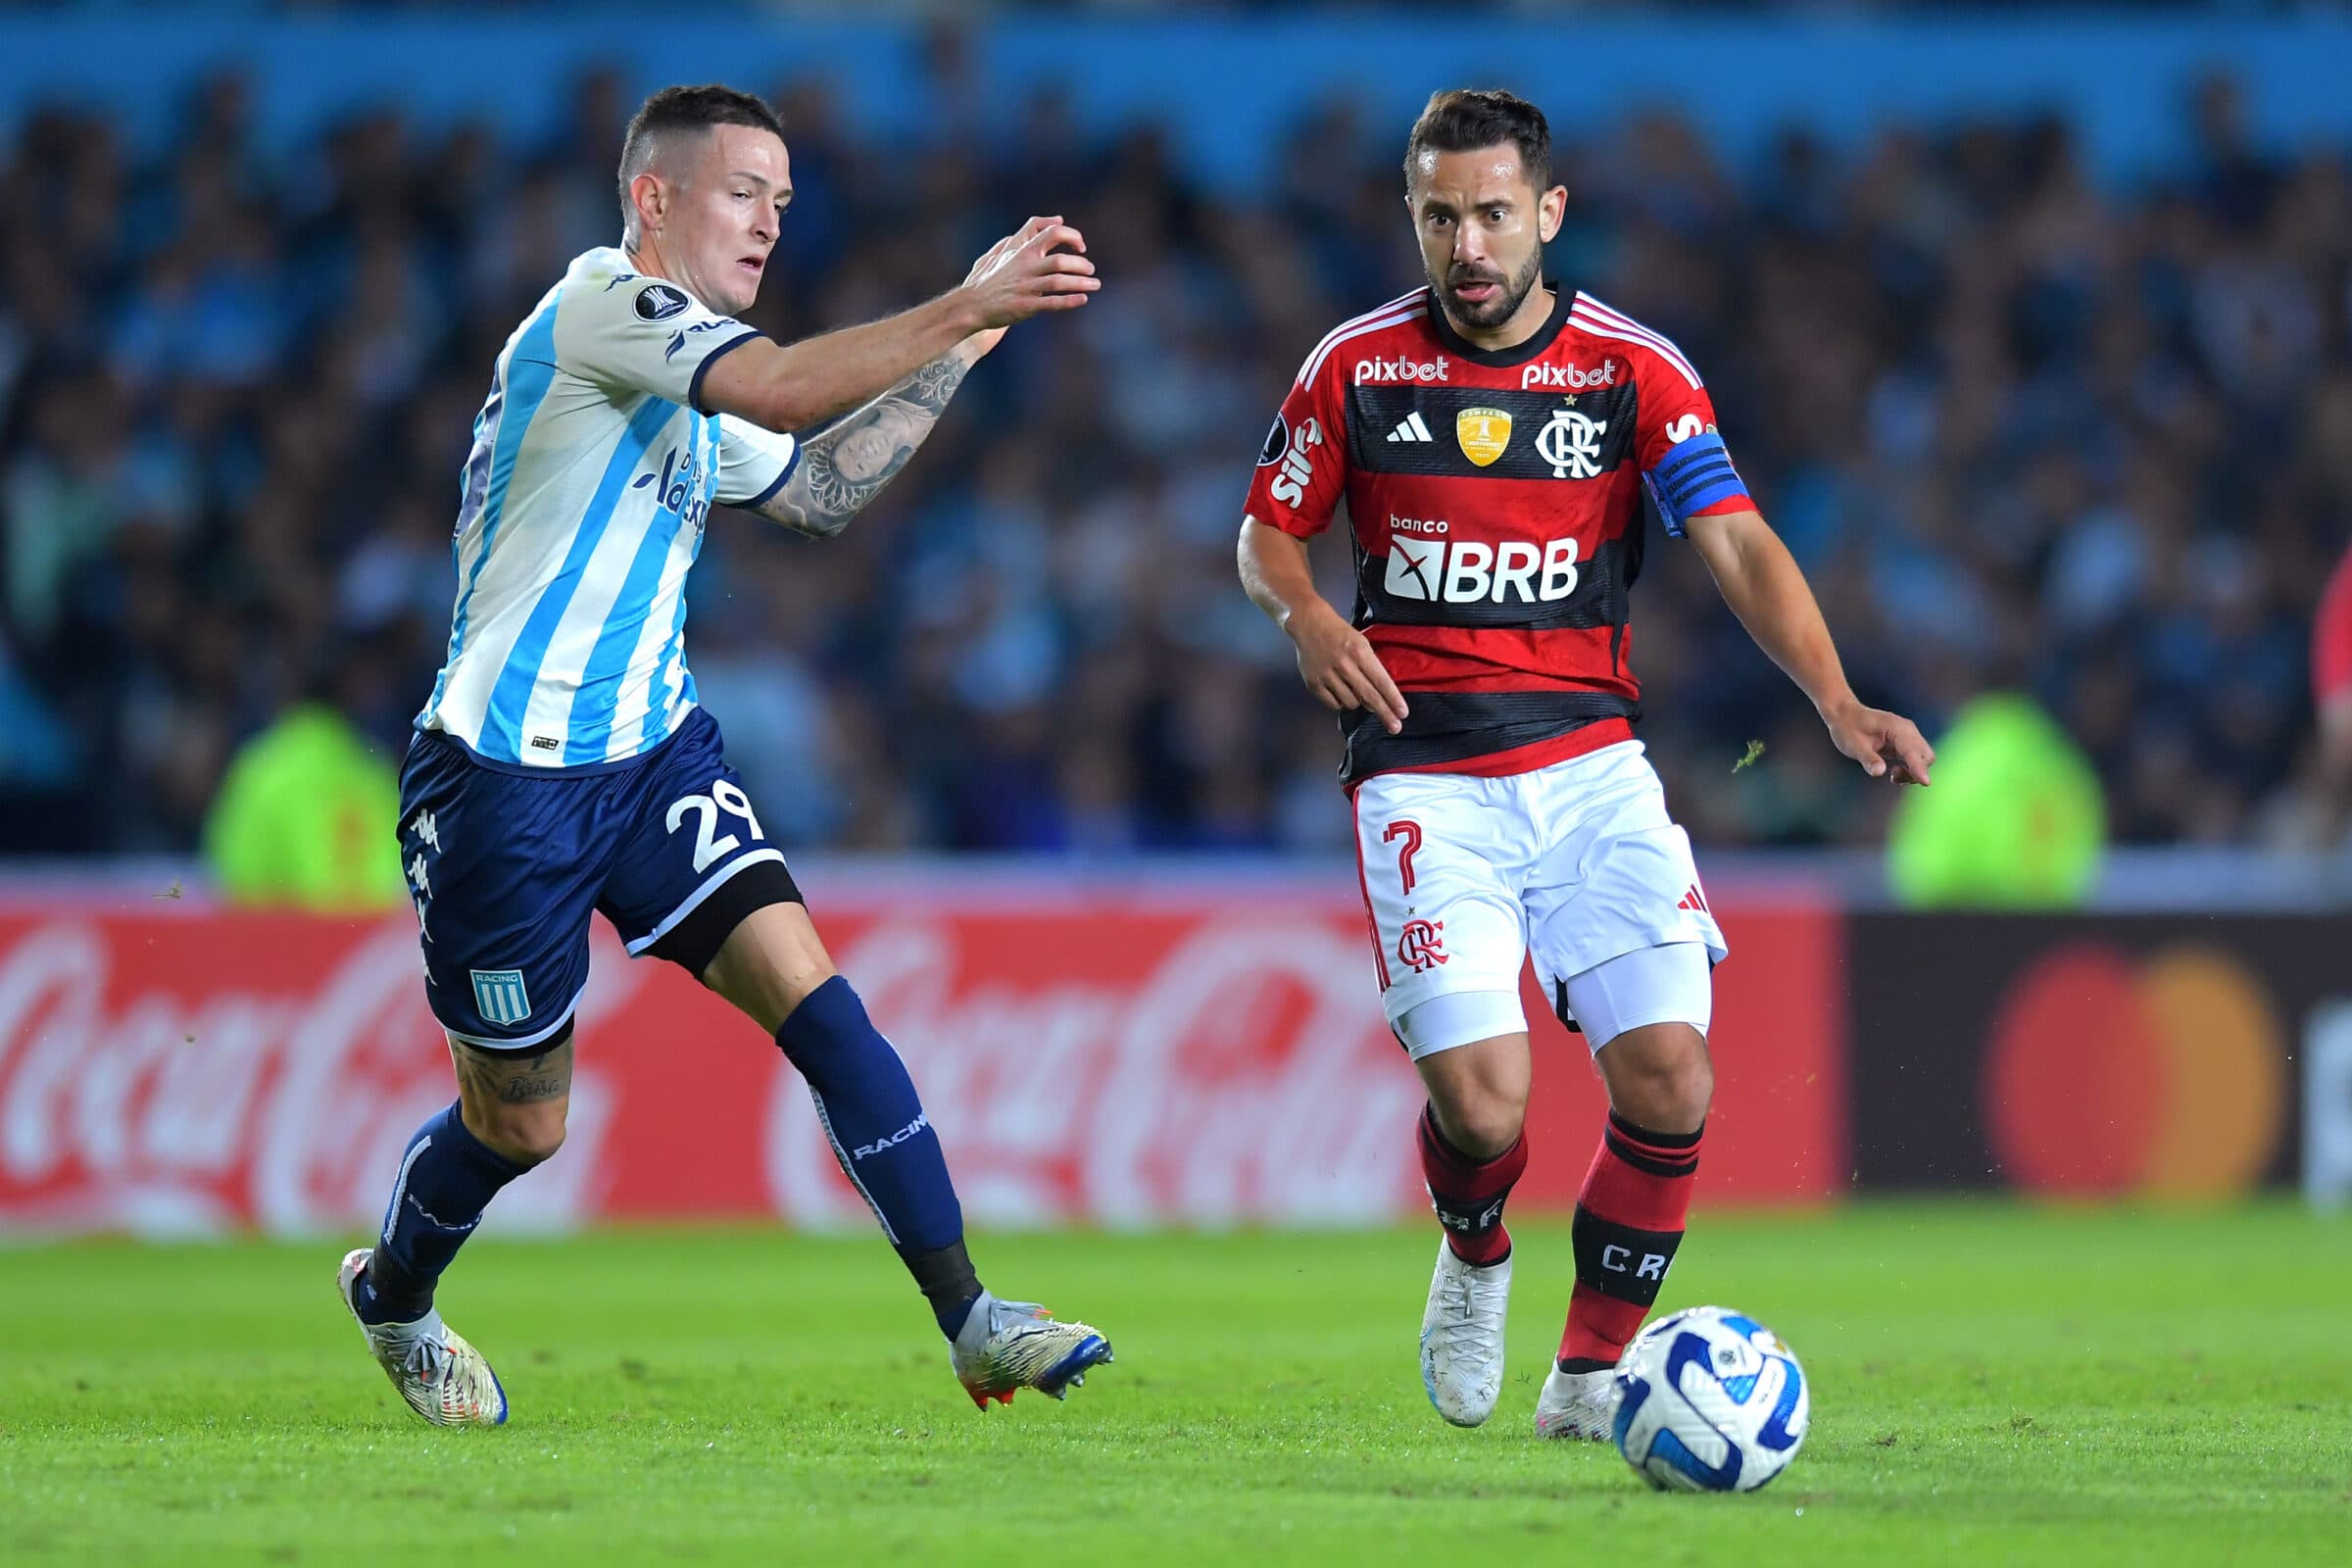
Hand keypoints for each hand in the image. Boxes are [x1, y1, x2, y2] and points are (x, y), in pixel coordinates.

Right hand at [958, 216, 1097, 346]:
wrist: (971, 305)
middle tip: (1091, 269)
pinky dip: (1069, 301)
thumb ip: (1023, 236)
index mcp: (1021, 251)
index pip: (1051, 232)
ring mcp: (1026, 286)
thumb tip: (1054, 219)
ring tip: (1095, 284)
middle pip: (1060, 259)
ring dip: (1081, 283)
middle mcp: (1025, 266)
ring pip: (1059, 281)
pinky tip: (1082, 299)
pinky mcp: (1025, 305)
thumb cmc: (987, 279)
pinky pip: (1052, 302)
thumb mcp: (999, 252)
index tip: (1081, 246)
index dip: (1072, 235)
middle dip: (1081, 264)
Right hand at [1290, 602, 1407, 734]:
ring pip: (1351, 703)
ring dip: (1359, 702)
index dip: (1393, 699)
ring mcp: (1327, 675)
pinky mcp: (1314, 683)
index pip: (1381, 681)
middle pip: (1369, 696)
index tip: (1403, 713)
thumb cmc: (1339, 633)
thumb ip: (1371, 666)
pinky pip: (1334, 704)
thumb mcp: (1361, 642)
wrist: (1309, 624)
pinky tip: (1342, 693)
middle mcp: (1344, 664)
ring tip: (1356, 691)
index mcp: (1359, 652)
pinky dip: (1341, 702)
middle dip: (1385, 713)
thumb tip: (1381, 695)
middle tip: (1395, 727)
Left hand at [1822, 697, 1933, 784]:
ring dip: (1913, 771)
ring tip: (1893, 775)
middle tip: (1894, 777)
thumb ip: (1868, 759)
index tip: (1925, 782)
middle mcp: (1907, 730)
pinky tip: (1895, 773)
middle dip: (1916, 771)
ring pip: (1923, 758)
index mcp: (1896, 728)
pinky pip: (1916, 758)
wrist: (1845, 715)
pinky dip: (1910, 768)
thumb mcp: (1854, 746)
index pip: (1913, 751)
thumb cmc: (1848, 728)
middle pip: (1925, 755)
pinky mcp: (1904, 742)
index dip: (1919, 768)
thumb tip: (1879, 772)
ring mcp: (1908, 735)